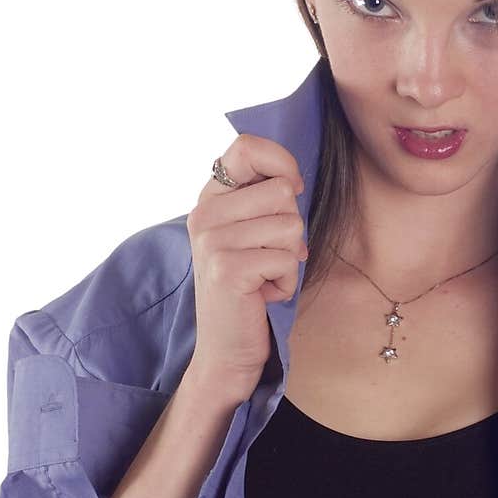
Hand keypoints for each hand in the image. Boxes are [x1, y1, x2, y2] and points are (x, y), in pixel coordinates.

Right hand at [186, 134, 307, 399]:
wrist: (227, 349)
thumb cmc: (251, 289)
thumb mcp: (253, 235)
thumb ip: (263, 200)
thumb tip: (293, 178)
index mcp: (210, 198)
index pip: (247, 147)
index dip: (282, 164)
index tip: (292, 190)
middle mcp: (204, 214)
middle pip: (282, 192)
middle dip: (291, 228)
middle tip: (267, 256)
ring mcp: (212, 241)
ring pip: (289, 225)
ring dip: (289, 258)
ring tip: (264, 276)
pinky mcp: (227, 269)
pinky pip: (286, 258)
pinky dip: (286, 282)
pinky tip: (263, 294)